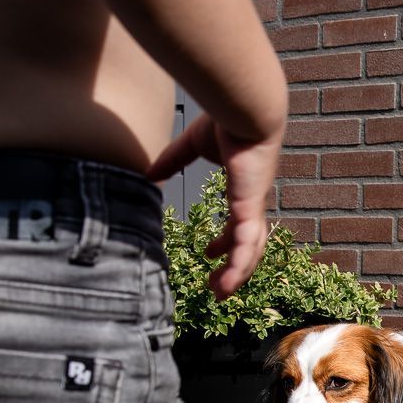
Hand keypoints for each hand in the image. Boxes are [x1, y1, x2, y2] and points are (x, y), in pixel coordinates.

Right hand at [147, 112, 282, 297]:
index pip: (239, 224)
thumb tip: (149, 173)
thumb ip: (173, 159)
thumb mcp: (193, 145)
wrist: (246, 109)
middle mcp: (252, 202)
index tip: (210, 252)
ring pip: (251, 250)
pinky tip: (229, 285)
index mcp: (243, 190)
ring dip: (238, 274)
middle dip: (236, 266)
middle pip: (249, 245)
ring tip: (221, 293)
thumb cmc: (226, 120)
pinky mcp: (249, 207)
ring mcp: (253, 206)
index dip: (226, 242)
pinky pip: (245, 244)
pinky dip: (238, 266)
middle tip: (218, 285)